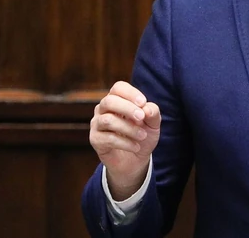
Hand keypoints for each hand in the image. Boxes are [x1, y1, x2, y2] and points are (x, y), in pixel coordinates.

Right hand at [89, 81, 161, 199]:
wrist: (135, 160)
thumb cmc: (143, 135)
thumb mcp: (153, 123)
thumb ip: (153, 113)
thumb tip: (146, 109)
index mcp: (118, 99)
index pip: (118, 88)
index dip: (130, 93)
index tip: (143, 102)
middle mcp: (104, 109)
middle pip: (109, 101)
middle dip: (127, 108)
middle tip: (141, 118)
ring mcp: (97, 124)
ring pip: (107, 120)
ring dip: (128, 128)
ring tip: (142, 136)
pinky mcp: (95, 140)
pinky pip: (107, 138)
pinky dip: (125, 143)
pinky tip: (136, 147)